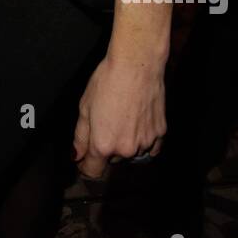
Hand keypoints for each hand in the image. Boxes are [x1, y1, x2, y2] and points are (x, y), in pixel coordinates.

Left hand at [72, 54, 165, 179]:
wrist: (137, 65)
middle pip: (113, 160)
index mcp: (103, 145)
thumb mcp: (84, 107)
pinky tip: (138, 123)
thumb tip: (76, 155)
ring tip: (122, 117)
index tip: (85, 158)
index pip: (93, 172)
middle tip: (105, 122)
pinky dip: (143, 140)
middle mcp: (126, 149)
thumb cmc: (107, 82)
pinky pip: (151, 147)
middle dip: (107, 148)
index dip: (85, 166)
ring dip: (126, 143)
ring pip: (132, 153)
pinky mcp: (160, 133)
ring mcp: (146, 142)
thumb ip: (80, 137)